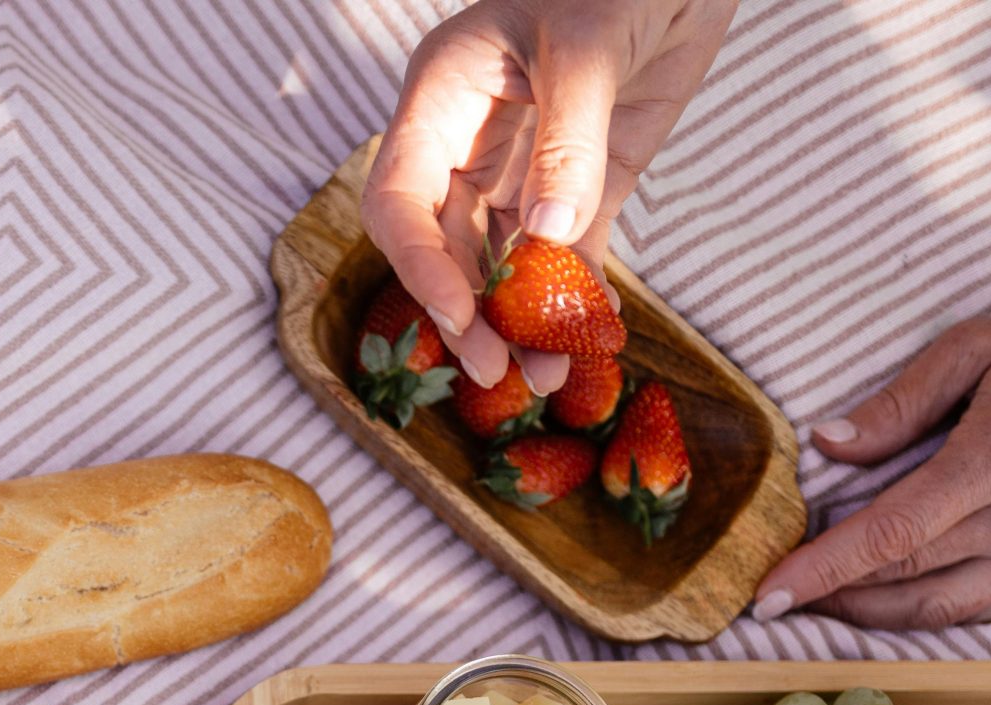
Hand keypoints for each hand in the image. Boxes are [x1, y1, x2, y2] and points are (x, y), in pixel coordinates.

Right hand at [363, 0, 735, 393]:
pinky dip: (573, 298)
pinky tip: (589, 336)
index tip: (462, 315)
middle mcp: (470, 136)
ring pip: (500, 260)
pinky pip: (566, 254)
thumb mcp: (591, 44)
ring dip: (518, 320)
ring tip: (543, 374)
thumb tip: (548, 233)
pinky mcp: (580, 184)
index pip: (400, 197)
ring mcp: (525, 165)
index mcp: (445, 93)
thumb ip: (569, 138)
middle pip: (441, 243)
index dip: (421, 262)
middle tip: (497, 369)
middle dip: (465, 308)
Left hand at [752, 305, 990, 626]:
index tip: (768, 595)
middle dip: (829, 596)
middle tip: (771, 599)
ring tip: (815, 604)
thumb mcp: (974, 347)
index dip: (824, 570)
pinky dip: (921, 614)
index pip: (892, 534)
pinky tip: (879, 602)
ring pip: (938, 611)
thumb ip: (898, 402)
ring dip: (867, 615)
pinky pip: (977, 612)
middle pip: (904, 579)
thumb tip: (827, 443)